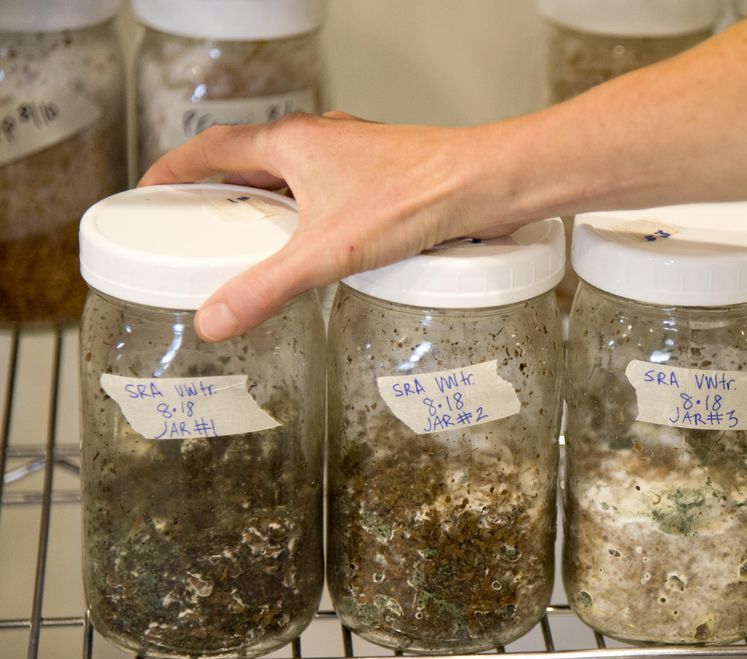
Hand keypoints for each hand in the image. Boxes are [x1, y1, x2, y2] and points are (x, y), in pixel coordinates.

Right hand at [140, 112, 517, 341]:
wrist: (488, 183)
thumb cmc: (417, 195)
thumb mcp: (329, 250)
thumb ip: (268, 287)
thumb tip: (214, 320)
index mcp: (293, 143)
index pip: (213, 147)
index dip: (174, 168)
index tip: (149, 190)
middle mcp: (322, 140)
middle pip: (251, 159)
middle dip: (219, 191)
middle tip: (196, 224)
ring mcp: (356, 155)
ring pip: (294, 174)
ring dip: (267, 202)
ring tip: (252, 241)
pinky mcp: (385, 175)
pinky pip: (330, 189)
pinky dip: (310, 212)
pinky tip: (321, 246)